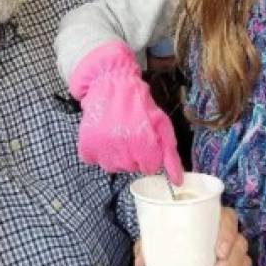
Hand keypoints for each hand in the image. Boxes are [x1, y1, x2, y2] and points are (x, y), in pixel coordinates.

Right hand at [69, 41, 183, 183]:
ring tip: (117, 134)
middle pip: (132, 168)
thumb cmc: (140, 104)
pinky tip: (104, 136)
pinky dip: (98, 152)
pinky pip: (94, 161)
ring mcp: (102, 148)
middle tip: (130, 134)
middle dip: (134, 155)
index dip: (149, 155)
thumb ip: (170, 155)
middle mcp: (122, 148)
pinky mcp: (86, 145)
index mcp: (143, 142)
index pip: (150, 168)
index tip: (145, 140)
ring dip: (116, 155)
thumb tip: (178, 181)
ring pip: (113, 167)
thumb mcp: (162, 124)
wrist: (111, 83)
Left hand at [134, 207, 250, 265]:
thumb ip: (148, 245)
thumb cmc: (170, 235)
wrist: (174, 246)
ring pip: (242, 264)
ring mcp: (234, 251)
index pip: (229, 219)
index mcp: (212, 217)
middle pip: (239, 246)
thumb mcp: (157, 237)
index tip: (219, 252)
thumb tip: (140, 262)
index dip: (228, 234)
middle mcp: (228, 232)